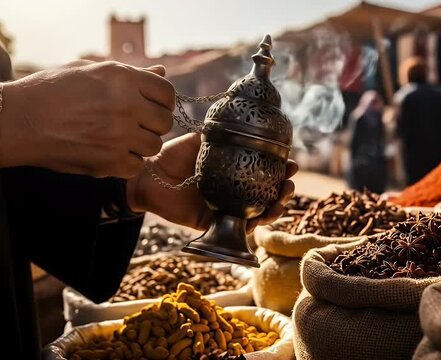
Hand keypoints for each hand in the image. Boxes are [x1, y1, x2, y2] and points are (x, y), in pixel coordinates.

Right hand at [0, 61, 174, 177]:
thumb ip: (130, 74)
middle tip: (135, 125)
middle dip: (153, 124)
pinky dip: (126, 163)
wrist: (18, 120)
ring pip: (154, 146)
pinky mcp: (109, 162)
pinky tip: (110, 153)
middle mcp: (126, 106)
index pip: (167, 93)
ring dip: (141, 145)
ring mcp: (119, 136)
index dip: (163, 101)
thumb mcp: (89, 70)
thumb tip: (161, 74)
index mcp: (123, 78)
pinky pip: (136, 166)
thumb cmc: (51, 90)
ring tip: (120, 139)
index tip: (152, 107)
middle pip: (165, 122)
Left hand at [127, 133, 297, 231]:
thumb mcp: (201, 141)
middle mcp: (235, 191)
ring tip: (281, 202)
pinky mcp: (215, 224)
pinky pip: (239, 229)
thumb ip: (222, 133)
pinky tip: (262, 217)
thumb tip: (244, 119)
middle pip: (269, 195)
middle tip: (289, 184)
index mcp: (236, 172)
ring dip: (275, 209)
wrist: (149, 176)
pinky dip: (254, 224)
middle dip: (284, 191)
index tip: (291, 164)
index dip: (282, 169)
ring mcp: (227, 209)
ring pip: (259, 214)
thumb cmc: (173, 156)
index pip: (266, 172)